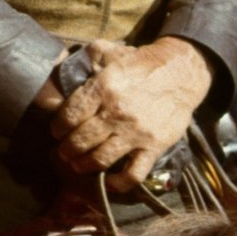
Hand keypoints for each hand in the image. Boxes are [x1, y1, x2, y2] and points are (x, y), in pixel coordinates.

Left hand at [47, 38, 211, 191]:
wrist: (180, 74)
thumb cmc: (139, 64)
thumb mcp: (110, 51)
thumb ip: (86, 57)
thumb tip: (65, 65)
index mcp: (103, 88)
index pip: (70, 115)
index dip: (58, 127)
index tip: (56, 131)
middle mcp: (116, 112)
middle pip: (81, 140)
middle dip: (66, 149)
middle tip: (63, 151)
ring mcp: (136, 133)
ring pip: (100, 158)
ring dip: (83, 165)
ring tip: (76, 164)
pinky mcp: (154, 147)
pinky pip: (133, 173)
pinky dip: (118, 183)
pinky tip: (108, 182)